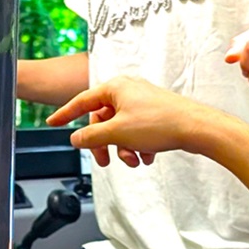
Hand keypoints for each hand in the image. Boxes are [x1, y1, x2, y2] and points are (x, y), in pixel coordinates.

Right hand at [48, 76, 221, 167]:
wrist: (197, 128)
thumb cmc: (161, 123)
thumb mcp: (117, 133)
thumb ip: (91, 136)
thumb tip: (76, 138)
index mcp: (115, 87)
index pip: (82, 102)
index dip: (65, 114)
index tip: (52, 122)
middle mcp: (128, 90)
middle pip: (102, 119)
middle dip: (104, 143)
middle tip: (105, 161)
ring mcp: (142, 102)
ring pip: (120, 128)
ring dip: (123, 148)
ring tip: (134, 160)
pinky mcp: (154, 113)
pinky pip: (135, 131)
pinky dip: (137, 146)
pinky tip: (147, 156)